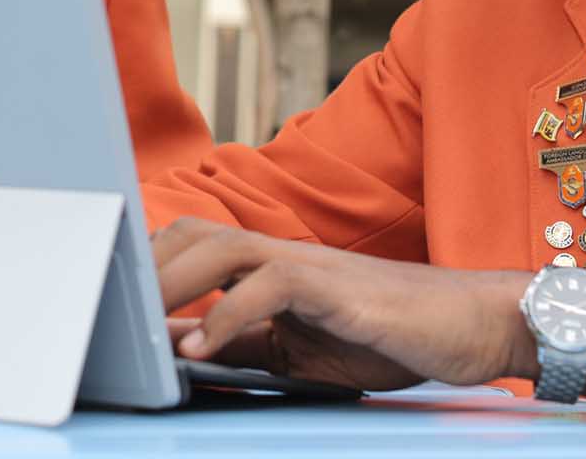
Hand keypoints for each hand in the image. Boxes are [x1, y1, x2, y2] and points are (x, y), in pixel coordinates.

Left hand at [153, 217, 542, 392]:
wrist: (473, 324)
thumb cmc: (394, 334)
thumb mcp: (305, 347)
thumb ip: (249, 341)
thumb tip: (185, 350)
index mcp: (272, 264)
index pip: (195, 246)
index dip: (151, 264)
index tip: (114, 298)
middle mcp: (283, 253)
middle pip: (194, 234)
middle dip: (146, 266)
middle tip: (111, 307)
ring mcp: (308, 265)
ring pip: (220, 247)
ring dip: (172, 284)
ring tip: (140, 325)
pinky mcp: (333, 287)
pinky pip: (268, 286)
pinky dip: (225, 316)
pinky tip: (200, 350)